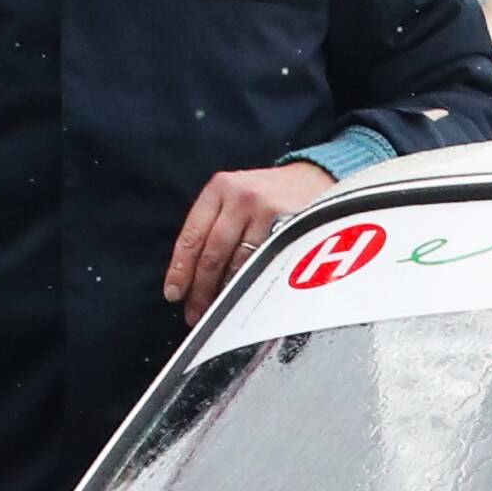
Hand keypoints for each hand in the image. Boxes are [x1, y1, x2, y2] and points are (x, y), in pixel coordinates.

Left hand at [166, 158, 335, 319]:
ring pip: (239, 263)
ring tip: (220, 313)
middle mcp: (239, 196)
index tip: (174, 294)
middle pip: (212, 253)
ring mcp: (266, 210)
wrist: (317, 177)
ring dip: (227, 293)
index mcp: (219, 189)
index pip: (192, 235)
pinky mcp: (290, 224)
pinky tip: (248, 297)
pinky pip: (266, 264)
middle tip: (195, 313)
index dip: (180, 269)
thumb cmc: (271, 195)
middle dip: (201, 289)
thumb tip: (192, 273)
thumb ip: (215, 223)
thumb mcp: (238, 195)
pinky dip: (254, 284)